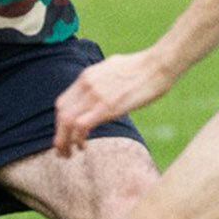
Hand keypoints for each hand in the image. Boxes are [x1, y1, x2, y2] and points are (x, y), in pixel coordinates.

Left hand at [52, 51, 175, 156]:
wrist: (158, 65)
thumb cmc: (144, 68)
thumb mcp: (114, 68)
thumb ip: (103, 80)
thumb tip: (104, 89)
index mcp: (87, 76)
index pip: (63, 102)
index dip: (60, 122)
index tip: (65, 135)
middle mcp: (86, 85)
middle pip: (61, 113)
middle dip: (59, 134)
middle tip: (62, 150)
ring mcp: (95, 95)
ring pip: (67, 121)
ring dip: (64, 141)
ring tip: (68, 154)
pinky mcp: (107, 107)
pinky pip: (81, 125)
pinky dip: (78, 139)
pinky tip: (83, 147)